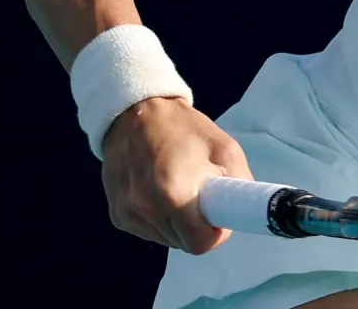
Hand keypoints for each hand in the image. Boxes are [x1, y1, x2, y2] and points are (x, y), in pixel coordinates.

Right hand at [100, 96, 253, 253]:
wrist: (135, 112)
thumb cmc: (185, 128)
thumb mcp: (225, 149)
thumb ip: (238, 185)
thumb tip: (240, 213)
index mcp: (175, 194)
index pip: (201, 244)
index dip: (215, 232)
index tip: (217, 214)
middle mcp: (147, 209)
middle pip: (184, 243)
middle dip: (197, 225)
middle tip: (200, 195)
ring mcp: (128, 214)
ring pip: (166, 239)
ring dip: (177, 223)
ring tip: (177, 188)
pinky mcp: (117, 215)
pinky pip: (148, 231)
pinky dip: (158, 218)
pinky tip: (158, 192)